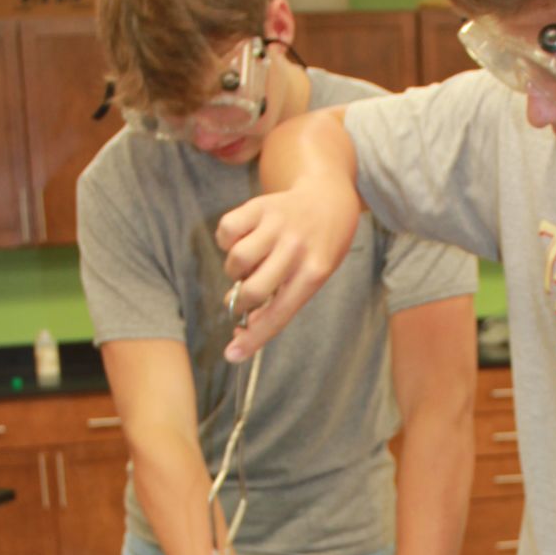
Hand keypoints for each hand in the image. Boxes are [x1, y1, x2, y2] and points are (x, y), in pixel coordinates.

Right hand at [216, 181, 359, 360]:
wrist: (328, 199)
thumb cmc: (318, 247)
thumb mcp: (313, 277)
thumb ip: (283, 301)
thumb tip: (246, 328)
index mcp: (313, 273)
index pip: (279, 314)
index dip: (254, 338)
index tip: (232, 355)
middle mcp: (296, 248)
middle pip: (253, 289)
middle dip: (240, 300)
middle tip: (244, 295)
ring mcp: (277, 224)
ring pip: (236, 260)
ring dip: (234, 270)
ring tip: (250, 263)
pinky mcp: (259, 205)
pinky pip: (226, 230)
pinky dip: (227, 241)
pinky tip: (243, 239)